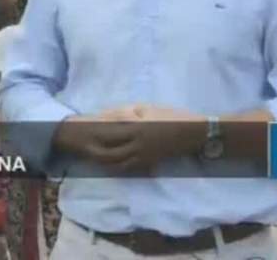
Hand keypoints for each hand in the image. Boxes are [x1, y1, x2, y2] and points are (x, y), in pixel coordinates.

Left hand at [53, 104, 203, 171]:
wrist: (193, 133)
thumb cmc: (172, 117)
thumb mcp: (149, 109)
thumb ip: (129, 112)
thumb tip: (110, 114)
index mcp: (137, 128)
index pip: (111, 133)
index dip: (97, 133)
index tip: (86, 130)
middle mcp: (138, 145)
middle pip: (112, 151)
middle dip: (97, 151)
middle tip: (84, 148)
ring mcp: (144, 156)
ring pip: (120, 163)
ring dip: (106, 162)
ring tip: (93, 158)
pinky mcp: (150, 162)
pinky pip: (131, 168)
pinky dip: (119, 167)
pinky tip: (111, 165)